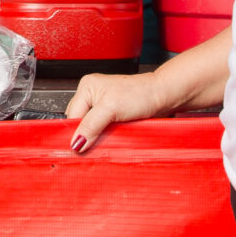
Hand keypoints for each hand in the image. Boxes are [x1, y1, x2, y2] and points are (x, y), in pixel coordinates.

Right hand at [64, 71, 178, 152]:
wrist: (163, 96)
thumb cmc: (141, 93)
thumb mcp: (111, 109)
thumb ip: (91, 125)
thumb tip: (76, 142)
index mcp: (86, 87)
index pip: (72, 116)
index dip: (76, 133)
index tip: (78, 149)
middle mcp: (92, 95)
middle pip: (80, 122)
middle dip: (86, 136)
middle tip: (93, 147)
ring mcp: (103, 105)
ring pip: (91, 127)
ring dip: (96, 138)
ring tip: (105, 141)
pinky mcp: (113, 114)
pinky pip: (101, 129)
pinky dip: (105, 137)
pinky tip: (110, 139)